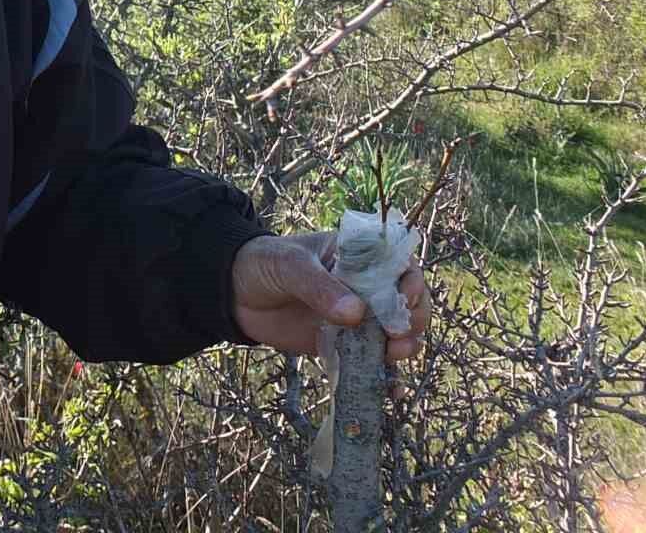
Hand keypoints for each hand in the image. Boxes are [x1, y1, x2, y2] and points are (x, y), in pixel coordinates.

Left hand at [231, 232, 429, 363]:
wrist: (232, 293)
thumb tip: (356, 314)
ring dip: (404, 346)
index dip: (410, 281)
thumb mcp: (290, 266)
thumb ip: (319, 287)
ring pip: (395, 334)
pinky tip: (392, 390)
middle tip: (400, 332)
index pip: (399, 265)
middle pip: (406, 303)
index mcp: (357, 256)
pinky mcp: (342, 346)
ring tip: (395, 355)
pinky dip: (384, 376)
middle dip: (413, 318)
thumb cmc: (264, 264)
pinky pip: (370, 362)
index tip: (404, 298)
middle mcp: (363, 287)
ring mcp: (355, 319)